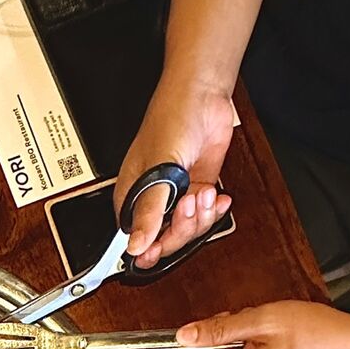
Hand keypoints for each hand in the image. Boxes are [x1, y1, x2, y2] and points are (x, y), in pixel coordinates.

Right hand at [115, 78, 233, 267]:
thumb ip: (149, 210)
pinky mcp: (197, 189)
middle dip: (182, 228)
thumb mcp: (159, 169)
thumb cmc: (171, 119)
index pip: (135, 239)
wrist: (203, 96)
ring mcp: (176, 196)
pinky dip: (214, 211)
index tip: (158, 252)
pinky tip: (218, 197)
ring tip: (204, 191)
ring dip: (200, 217)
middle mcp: (152, 200)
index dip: (148, 249)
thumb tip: (137, 244)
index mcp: (131, 197)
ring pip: (187, 230)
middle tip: (190, 204)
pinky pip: (204, 215)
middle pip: (165, 239)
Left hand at [164, 300, 349, 348]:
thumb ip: (218, 329)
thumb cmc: (316, 334)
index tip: (161, 344)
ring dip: (223, 341)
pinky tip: (257, 332)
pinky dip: (237, 347)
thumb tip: (183, 335)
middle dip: (203, 341)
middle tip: (224, 320)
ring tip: (247, 323)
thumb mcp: (261, 321)